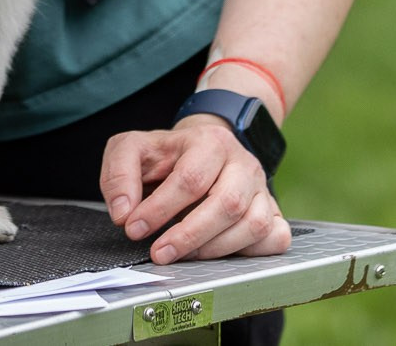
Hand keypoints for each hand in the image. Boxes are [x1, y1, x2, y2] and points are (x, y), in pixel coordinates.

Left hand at [100, 119, 291, 263]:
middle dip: (189, 235)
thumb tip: (123, 212)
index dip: (160, 208)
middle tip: (159, 252)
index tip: (135, 228)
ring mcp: (262, 188)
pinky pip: (276, 238)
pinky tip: (221, 254)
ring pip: (253, 225)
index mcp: (210, 141)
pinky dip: (253, 253)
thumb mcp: (132, 149)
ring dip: (214, 249)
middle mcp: (242, 163)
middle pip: (227, 204)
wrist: (201, 149)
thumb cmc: (166, 155)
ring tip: (183, 255)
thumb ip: (119, 175)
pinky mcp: (273, 210)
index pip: (190, 179)